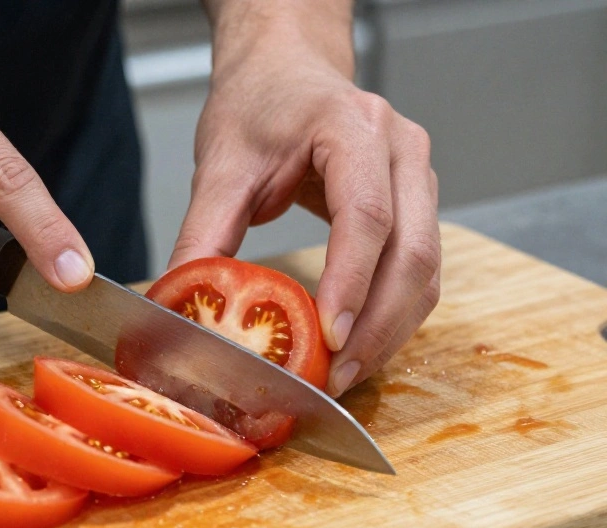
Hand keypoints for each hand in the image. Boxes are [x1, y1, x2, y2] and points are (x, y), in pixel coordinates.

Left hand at [172, 1, 439, 395]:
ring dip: (391, 331)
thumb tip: (180, 303)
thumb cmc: (258, 105)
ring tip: (345, 374)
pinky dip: (394, 315)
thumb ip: (203, 234)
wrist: (286, 72)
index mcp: (352, 127)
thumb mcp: (221, 165)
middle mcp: (402, 149)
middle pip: (413, 252)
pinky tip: (360, 346)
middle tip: (335, 377)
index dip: (351, 282)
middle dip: (377, 326)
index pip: (366, 214)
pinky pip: (421, 270)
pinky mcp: (418, 204)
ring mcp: (419, 176)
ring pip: (427, 270)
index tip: (329, 337)